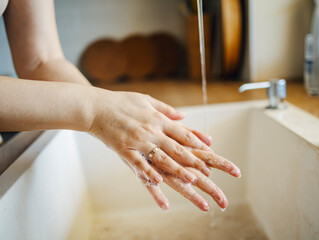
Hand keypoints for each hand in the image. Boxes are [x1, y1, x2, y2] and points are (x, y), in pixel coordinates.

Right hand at [88, 89, 239, 209]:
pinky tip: (159, 182)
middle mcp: (151, 130)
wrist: (95, 107)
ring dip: (177, 169)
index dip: (197, 142)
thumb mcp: (146, 100)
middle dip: (193, 160)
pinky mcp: (124, 150)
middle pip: (176, 147)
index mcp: (158, 119)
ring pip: (161, 157)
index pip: (182, 132)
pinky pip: (139, 164)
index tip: (210, 150)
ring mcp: (138, 141)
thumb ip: (166, 109)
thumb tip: (183, 116)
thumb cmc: (121, 102)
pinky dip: (149, 173)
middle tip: (207, 171)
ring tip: (191, 179)